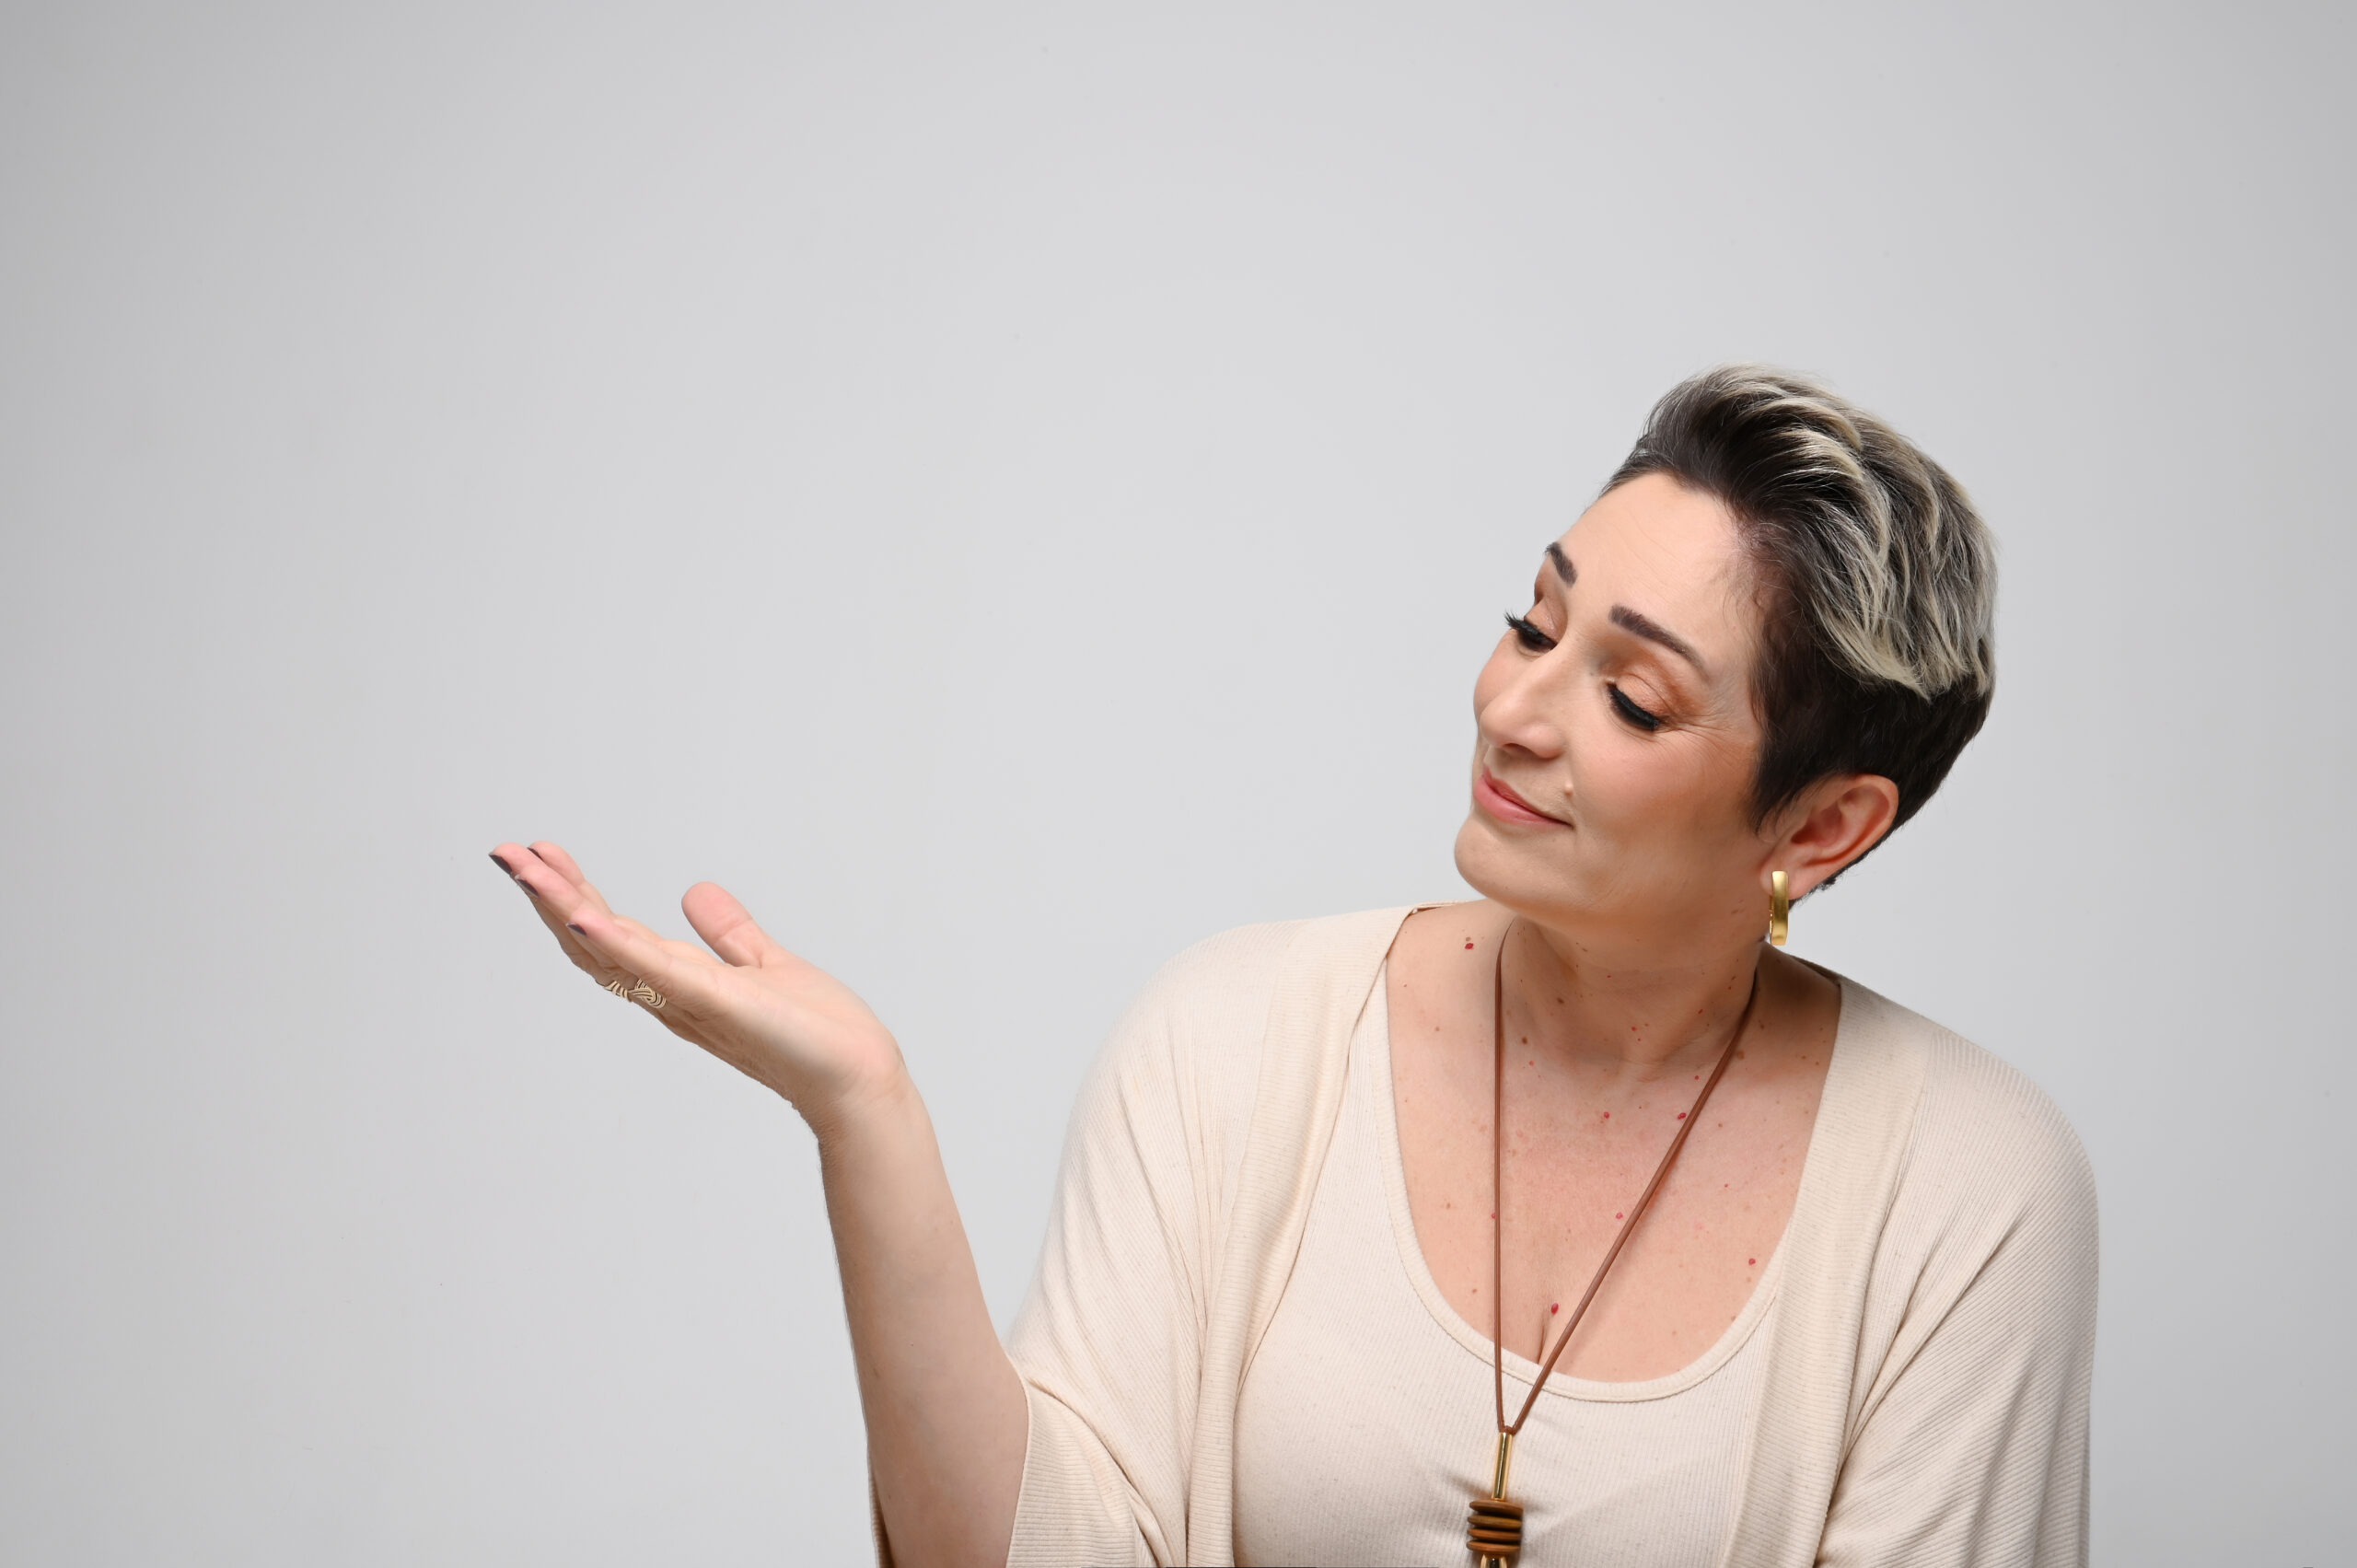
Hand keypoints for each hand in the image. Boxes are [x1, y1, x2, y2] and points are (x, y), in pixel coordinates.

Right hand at [489, 840, 905, 1119]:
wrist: (856, 1079)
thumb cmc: (816, 1034)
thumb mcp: (763, 964)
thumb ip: (728, 933)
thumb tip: (695, 891)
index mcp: (678, 983)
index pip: (610, 932)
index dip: (571, 894)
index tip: (540, 854)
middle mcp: (671, 996)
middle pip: (593, 941)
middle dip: (548, 896)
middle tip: (504, 853)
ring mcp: (690, 1001)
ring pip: (610, 951)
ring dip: (563, 908)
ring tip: (523, 869)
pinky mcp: (720, 1003)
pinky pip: (658, 972)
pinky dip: (618, 944)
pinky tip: (584, 916)